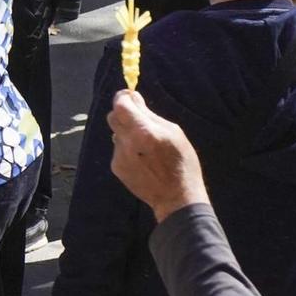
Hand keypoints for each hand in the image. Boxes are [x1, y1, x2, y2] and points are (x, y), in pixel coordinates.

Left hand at [107, 89, 209, 219]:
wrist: (176, 198)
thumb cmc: (182, 163)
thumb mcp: (173, 133)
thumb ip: (149, 114)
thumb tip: (133, 97)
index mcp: (143, 132)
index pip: (120, 105)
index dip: (122, 98)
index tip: (129, 96)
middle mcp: (127, 143)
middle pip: (113, 117)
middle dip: (124, 114)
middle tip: (138, 118)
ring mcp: (119, 156)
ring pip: (116, 134)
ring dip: (127, 133)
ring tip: (146, 146)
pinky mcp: (116, 168)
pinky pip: (118, 149)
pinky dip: (127, 148)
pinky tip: (143, 159)